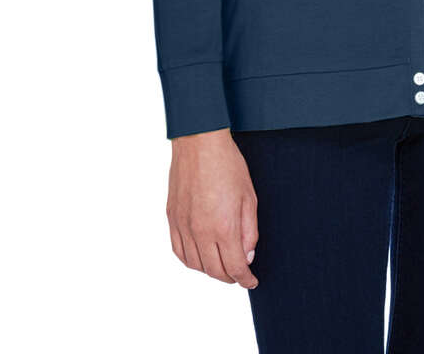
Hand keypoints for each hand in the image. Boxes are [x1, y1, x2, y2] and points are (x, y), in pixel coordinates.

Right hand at [166, 128, 259, 288]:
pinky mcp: (172, 218)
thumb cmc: (228, 165)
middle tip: (239, 274)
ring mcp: (183, 226)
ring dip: (210, 270)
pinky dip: (190, 260)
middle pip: (214, 271)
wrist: (200, 142)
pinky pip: (179, 250)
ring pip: (195, 265)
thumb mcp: (250, 197)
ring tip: (221, 265)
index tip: (251, 281)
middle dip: (230, 277)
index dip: (245, 279)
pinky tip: (199, 256)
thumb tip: (247, 255)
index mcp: (223, 227)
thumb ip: (249, 230)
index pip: (234, 267)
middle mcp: (200, 231)